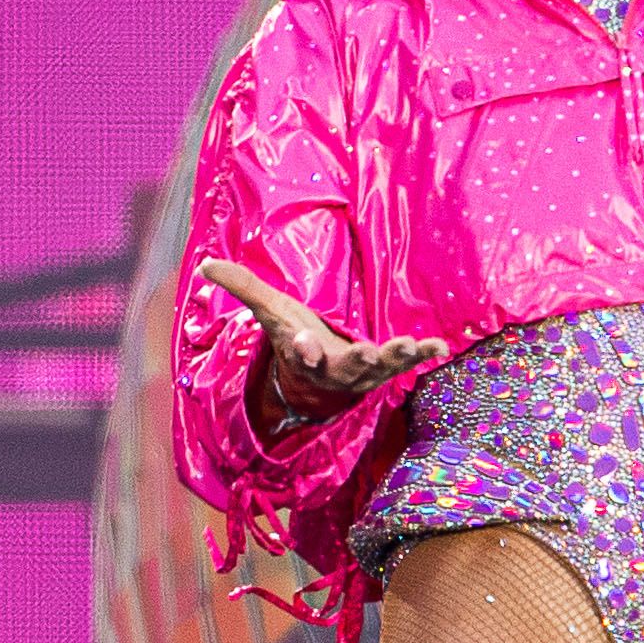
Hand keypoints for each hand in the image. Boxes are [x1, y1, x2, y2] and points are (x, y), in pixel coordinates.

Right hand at [198, 258, 444, 428]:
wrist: (318, 378)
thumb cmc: (295, 336)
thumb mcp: (270, 310)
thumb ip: (242, 287)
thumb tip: (204, 264)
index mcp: (304, 354)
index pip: (301, 353)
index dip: (302, 348)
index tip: (302, 340)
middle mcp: (334, 368)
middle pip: (344, 367)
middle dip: (354, 361)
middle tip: (367, 354)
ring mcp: (363, 371)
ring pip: (379, 369)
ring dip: (394, 358)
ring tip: (409, 346)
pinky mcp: (385, 366)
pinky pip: (404, 363)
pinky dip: (421, 354)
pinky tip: (439, 346)